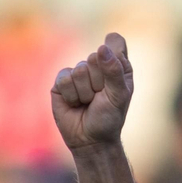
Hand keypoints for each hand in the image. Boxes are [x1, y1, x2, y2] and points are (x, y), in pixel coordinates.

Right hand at [51, 32, 133, 149]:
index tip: (115, 78)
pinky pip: (65, 79)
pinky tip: (75, 103)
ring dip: (85, 92)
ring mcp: (78, 71)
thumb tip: (101, 49)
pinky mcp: (62, 81)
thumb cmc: (109, 117)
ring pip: (80, 70)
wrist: (90, 139)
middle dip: (99, 82)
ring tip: (87, 103)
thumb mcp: (119, 96)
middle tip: (100, 98)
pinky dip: (72, 96)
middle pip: (95, 57)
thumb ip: (114, 71)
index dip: (114, 58)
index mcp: (117, 65)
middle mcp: (98, 65)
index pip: (115, 43)